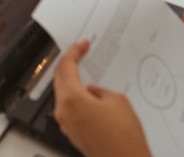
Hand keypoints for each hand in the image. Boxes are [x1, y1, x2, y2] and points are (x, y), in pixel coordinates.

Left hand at [53, 41, 151, 156]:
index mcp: (71, 99)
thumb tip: (93, 91)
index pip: (66, 68)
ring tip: (85, 72)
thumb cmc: (124, 138)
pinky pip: (69, 109)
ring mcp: (66, 125)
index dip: (74, 53)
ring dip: (71, 81)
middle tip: (79, 54)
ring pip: (63, 95)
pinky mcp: (73, 134)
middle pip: (59, 80)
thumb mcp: (117, 101)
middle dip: (68, 65)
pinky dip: (75, 97)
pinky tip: (88, 94)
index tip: (81, 45)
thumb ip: (100, 90)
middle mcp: (63, 112)